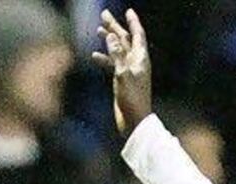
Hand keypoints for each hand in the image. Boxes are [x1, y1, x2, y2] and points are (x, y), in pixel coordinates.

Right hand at [92, 9, 150, 136]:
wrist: (134, 121)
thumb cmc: (133, 100)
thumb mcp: (123, 74)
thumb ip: (117, 54)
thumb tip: (112, 35)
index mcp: (141, 60)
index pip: (137, 36)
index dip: (133, 23)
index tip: (128, 11)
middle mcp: (136, 63)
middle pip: (126, 40)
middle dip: (116, 27)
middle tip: (104, 14)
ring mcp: (129, 72)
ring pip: (118, 51)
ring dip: (109, 40)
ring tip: (99, 29)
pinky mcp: (122, 81)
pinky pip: (113, 65)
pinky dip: (105, 58)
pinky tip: (95, 55)